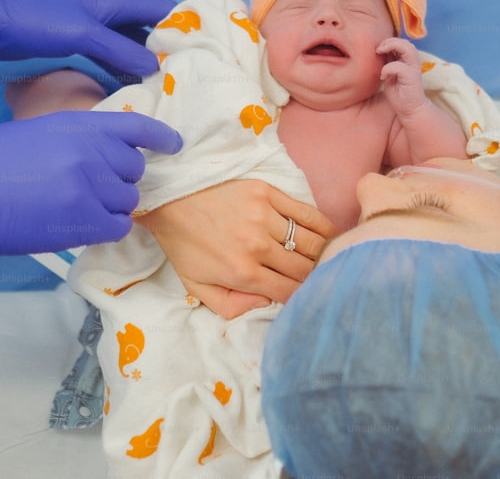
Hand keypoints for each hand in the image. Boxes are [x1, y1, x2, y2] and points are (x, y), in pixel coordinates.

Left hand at [0, 0, 175, 79]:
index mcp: (114, 0)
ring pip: (131, 45)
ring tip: (168, 86)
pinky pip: (112, 57)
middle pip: (149, 28)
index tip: (209, 44)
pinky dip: (124, 70)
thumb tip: (155, 66)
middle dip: (169, 47)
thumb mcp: (82, 34)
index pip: (161, 8)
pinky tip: (133, 89)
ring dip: (146, 62)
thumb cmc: (35, 21)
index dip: (186, 22)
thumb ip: (119, 49)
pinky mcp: (79, 44)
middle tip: (192, 74)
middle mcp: (109, 12)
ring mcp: (94, 29)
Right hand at [0, 111, 181, 266]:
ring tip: (80, 207)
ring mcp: (92, 188)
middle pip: (135, 169)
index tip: (174, 145)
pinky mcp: (85, 222)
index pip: (137, 126)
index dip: (160, 136)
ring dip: (111, 205)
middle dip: (120, 178)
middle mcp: (94, 153)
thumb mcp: (39, 131)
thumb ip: (79, 138)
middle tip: (93, 186)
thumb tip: (107, 152)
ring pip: (128, 200)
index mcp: (81, 125)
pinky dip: (107, 228)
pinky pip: (119, 227)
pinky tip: (85, 225)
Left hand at [137, 180, 337, 318]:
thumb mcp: (198, 288)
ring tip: (330, 258)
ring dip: (323, 253)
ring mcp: (265, 216)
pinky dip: (323, 226)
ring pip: (311, 242)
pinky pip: (306, 212)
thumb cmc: (185, 245)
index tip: (308, 297)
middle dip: (315, 277)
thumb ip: (232, 307)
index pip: (289, 292)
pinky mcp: (268, 192)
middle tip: (323, 278)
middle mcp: (258, 246)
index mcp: (242, 273)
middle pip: (304, 268)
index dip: (302, 297)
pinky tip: (330, 234)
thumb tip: (267, 305)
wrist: (168, 199)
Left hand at [377, 37, 427, 115]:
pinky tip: (383, 77)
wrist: (410, 110)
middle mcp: (412, 63)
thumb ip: (388, 63)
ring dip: (391, 46)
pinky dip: (388, 68)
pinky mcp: (411, 78)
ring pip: (408, 48)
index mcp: (407, 61)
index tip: (377, 50)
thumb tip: (378, 52)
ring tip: (380, 52)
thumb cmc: (399, 94)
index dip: (388, 42)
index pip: (401, 43)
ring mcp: (413, 69)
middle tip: (378, 49)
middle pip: (405, 42)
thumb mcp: (390, 75)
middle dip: (389, 41)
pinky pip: (399, 66)